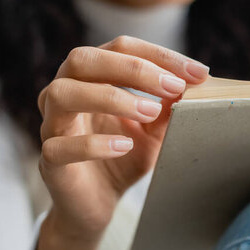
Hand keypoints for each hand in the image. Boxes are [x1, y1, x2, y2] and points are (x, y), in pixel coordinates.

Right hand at [35, 36, 209, 249]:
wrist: (100, 202)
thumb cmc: (126, 154)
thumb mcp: (156, 127)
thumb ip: (170, 105)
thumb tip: (197, 83)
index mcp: (92, 76)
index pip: (120, 47)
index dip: (160, 56)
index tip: (199, 73)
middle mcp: (65, 92)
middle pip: (84, 59)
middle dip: (134, 68)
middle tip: (174, 88)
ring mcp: (53, 125)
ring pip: (63, 94)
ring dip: (112, 97)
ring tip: (151, 112)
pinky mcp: (49, 161)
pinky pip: (58, 146)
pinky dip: (94, 144)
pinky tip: (125, 146)